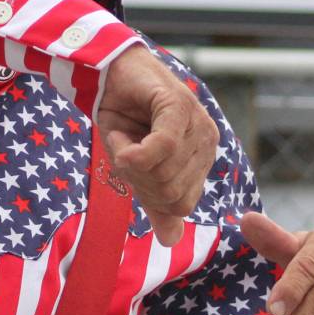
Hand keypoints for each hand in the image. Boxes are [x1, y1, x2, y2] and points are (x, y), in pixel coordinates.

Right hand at [97, 44, 218, 246]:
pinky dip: (132, 152)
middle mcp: (206, 142)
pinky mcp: (179, 106)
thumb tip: (170, 241)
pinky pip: (161, 148)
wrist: (107, 73)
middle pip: (173, 193)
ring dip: (129, 163)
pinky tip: (119, 139)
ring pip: (164, 174)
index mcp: (200, 158)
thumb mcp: (137, 167)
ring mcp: (197, 123)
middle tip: (124, 152)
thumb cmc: (123, 118)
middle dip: (138, 182)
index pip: (182, 205)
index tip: (131, 172)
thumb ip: (155, 200)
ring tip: (123, 137)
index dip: (149, 197)